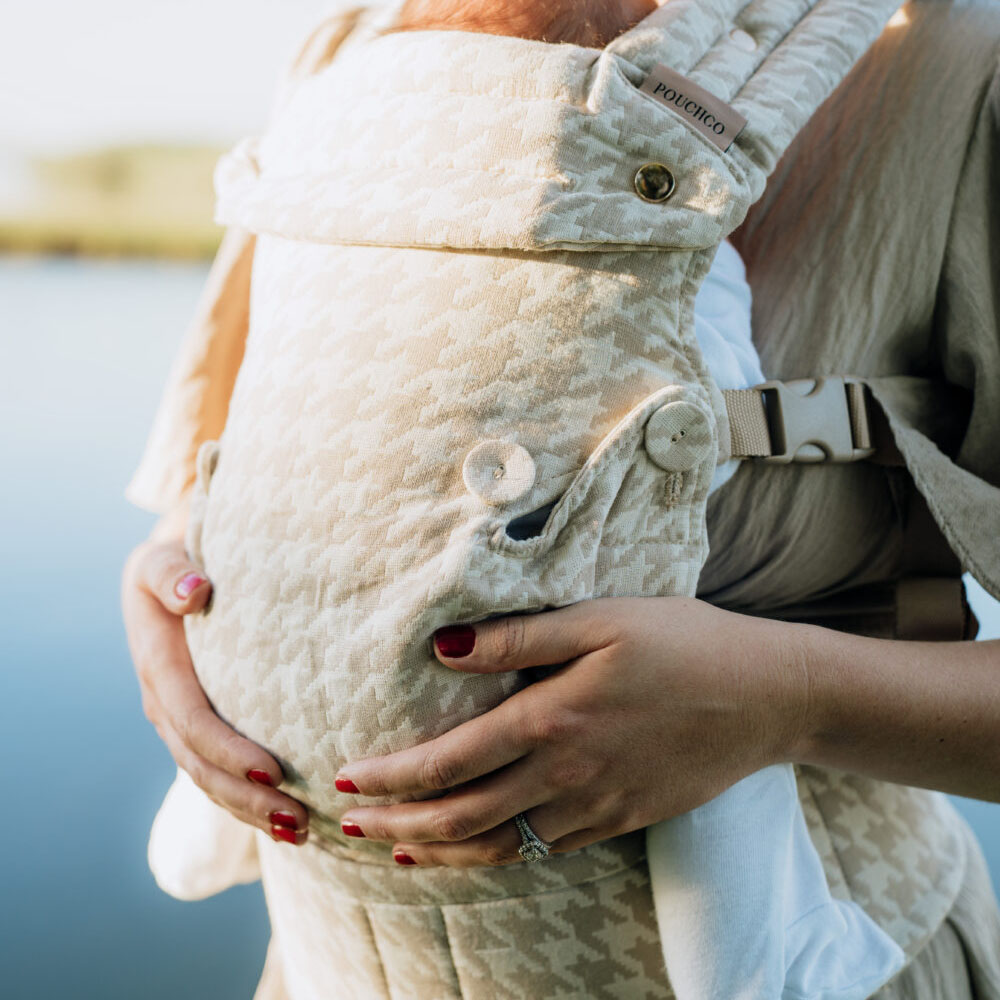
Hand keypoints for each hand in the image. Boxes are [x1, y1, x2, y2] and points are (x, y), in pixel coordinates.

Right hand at [122, 511, 308, 844]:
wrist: (173, 573)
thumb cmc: (178, 561)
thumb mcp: (164, 557)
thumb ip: (173, 574)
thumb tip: (194, 593)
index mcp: (159, 668)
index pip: (193, 721)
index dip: (229, 750)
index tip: (274, 770)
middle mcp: (166, 703)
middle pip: (202, 766)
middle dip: (246, 798)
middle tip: (298, 819)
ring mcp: (181, 720)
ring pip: (211, 779)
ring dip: (251, 810)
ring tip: (301, 830)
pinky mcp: (201, 725)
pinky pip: (221, 771)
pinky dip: (250, 799)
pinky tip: (289, 818)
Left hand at [335, 597, 808, 865]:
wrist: (767, 696)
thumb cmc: (683, 643)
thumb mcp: (600, 620)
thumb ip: (517, 637)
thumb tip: (442, 648)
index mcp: (552, 720)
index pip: (449, 762)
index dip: (392, 776)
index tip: (348, 781)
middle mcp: (566, 775)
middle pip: (462, 814)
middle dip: (397, 822)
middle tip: (349, 827)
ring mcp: (596, 807)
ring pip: (500, 845)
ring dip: (441, 848)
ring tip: (399, 850)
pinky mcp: (621, 820)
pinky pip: (545, 849)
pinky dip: (498, 854)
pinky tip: (481, 847)